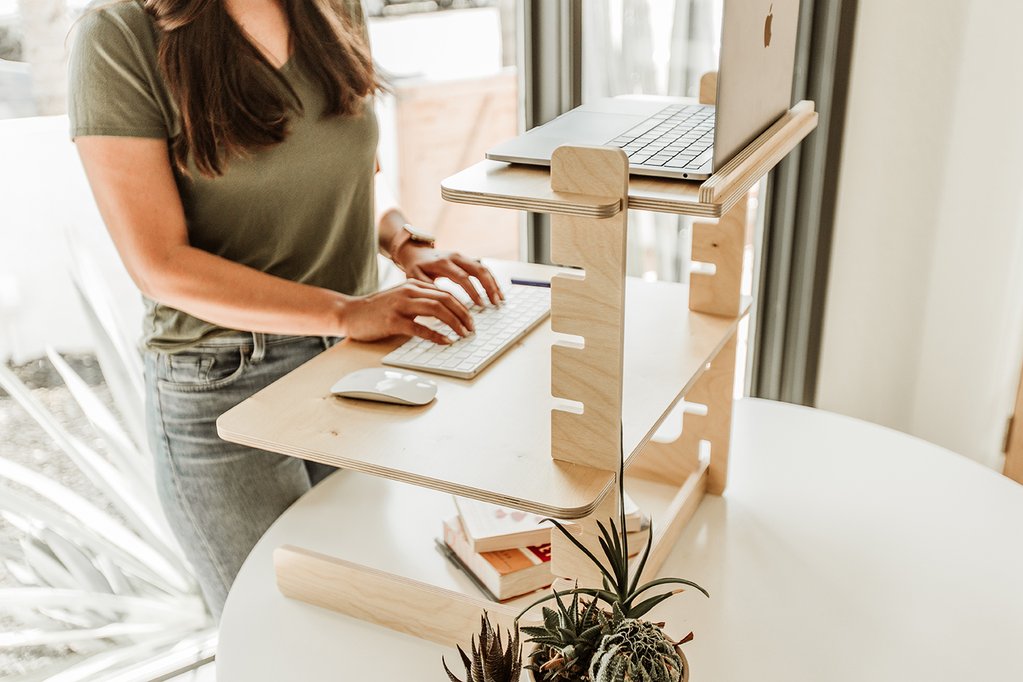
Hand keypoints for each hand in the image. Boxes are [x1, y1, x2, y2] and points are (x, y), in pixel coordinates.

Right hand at [343, 280, 473, 344]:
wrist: (350, 313)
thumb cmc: (376, 309)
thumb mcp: (401, 298)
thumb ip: (420, 301)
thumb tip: (445, 312)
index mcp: (413, 285)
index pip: (445, 293)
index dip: (462, 306)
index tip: (471, 319)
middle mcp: (408, 291)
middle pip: (445, 299)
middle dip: (463, 314)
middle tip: (472, 328)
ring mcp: (400, 305)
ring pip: (436, 310)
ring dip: (454, 323)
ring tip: (463, 334)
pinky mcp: (392, 321)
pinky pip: (420, 327)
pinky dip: (436, 335)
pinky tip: (445, 341)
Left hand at [396, 245, 503, 305]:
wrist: (416, 251)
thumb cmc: (415, 267)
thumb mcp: (415, 277)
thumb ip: (428, 287)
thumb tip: (441, 300)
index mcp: (443, 262)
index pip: (462, 277)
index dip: (473, 292)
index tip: (480, 305)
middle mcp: (455, 257)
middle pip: (478, 270)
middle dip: (489, 287)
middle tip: (495, 303)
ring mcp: (462, 257)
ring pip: (483, 268)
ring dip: (493, 284)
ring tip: (500, 299)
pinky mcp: (466, 259)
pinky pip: (482, 268)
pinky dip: (491, 280)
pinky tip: (496, 291)